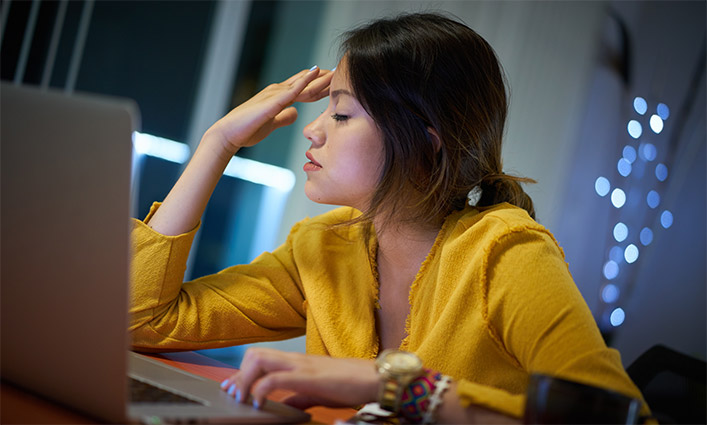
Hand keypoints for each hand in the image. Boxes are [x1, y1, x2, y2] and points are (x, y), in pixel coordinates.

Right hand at [207, 67, 332, 155]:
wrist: (229, 134)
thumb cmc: (247, 130)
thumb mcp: (272, 124)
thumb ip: (284, 117)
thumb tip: (296, 114)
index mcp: (278, 97)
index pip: (304, 89)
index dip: (319, 86)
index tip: (335, 83)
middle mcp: (277, 91)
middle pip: (306, 83)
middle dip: (323, 79)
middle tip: (341, 72)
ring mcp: (274, 94)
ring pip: (302, 83)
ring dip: (319, 77)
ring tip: (335, 70)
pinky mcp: (272, 102)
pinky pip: (292, 89)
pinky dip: (304, 80)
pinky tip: (315, 72)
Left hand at [220, 347, 378, 409]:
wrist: (374, 378)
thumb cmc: (350, 384)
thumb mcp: (318, 392)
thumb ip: (299, 397)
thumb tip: (284, 406)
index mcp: (297, 362)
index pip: (261, 358)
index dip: (241, 373)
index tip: (231, 387)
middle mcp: (295, 359)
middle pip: (254, 354)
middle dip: (238, 375)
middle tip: (232, 394)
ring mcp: (301, 366)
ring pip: (259, 360)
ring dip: (245, 380)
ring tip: (242, 399)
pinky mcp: (308, 377)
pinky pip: (276, 378)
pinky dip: (261, 390)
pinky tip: (259, 404)